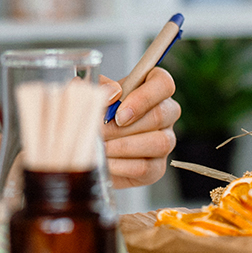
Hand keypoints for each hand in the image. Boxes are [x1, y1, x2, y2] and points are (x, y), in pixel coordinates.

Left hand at [99, 68, 178, 188]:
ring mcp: (165, 141)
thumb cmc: (93, 111)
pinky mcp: (156, 167)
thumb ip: (100, 86)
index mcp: (153, 87)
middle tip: (101, 132)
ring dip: (124, 146)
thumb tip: (113, 93)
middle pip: (161, 115)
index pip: (163, 84)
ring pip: (159, 143)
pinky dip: (122, 166)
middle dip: (125, 127)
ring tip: (101, 147)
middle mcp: (165, 113)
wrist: (85, 142)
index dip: (143, 97)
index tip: (118, 113)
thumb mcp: (91, 92)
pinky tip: (106, 162)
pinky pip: (147, 168)